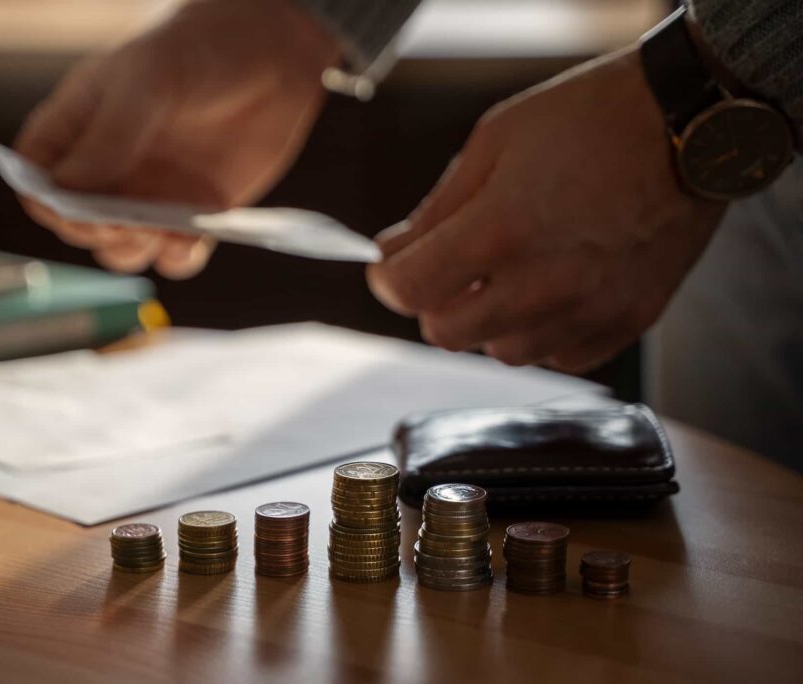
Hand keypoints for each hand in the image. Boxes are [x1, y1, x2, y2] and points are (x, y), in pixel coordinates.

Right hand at [15, 0, 338, 278]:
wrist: (273, 54)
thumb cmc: (200, 49)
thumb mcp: (148, 80)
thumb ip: (109, 135)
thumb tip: (69, 192)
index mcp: (80, 127)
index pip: (38, 177)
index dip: (45, 201)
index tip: (71, 207)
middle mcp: (111, 167)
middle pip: (76, 223)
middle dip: (92, 231)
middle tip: (120, 223)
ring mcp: (152, 193)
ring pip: (121, 248)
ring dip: (129, 251)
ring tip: (156, 232)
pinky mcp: (196, 213)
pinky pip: (175, 255)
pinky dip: (176, 258)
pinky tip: (189, 241)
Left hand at [367, 49, 726, 372]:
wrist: (690, 123)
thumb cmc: (590, 119)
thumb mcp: (494, 142)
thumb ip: (436, 209)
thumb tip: (391, 254)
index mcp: (501, 229)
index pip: (410, 291)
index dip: (389, 279)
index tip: (393, 266)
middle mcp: (545, 283)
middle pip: (447, 335)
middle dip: (436, 302)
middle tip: (453, 268)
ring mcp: (591, 309)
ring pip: (502, 352)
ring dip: (489, 321)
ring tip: (511, 272)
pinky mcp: (628, 322)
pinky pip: (559, 357)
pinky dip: (542, 333)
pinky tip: (551, 290)